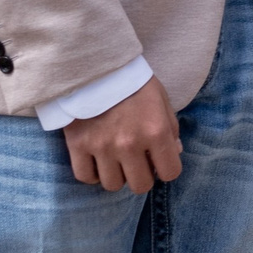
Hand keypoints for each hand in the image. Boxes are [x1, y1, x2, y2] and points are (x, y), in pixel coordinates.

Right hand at [65, 78, 182, 193]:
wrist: (95, 67)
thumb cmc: (133, 83)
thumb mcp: (162, 100)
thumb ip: (171, 128)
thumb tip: (175, 152)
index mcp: (156, 132)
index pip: (170, 173)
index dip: (167, 169)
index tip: (160, 162)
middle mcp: (129, 144)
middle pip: (140, 185)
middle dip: (143, 176)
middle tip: (138, 163)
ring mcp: (102, 147)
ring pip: (113, 185)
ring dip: (117, 176)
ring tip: (117, 161)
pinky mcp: (77, 146)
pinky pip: (85, 176)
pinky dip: (93, 174)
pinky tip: (98, 162)